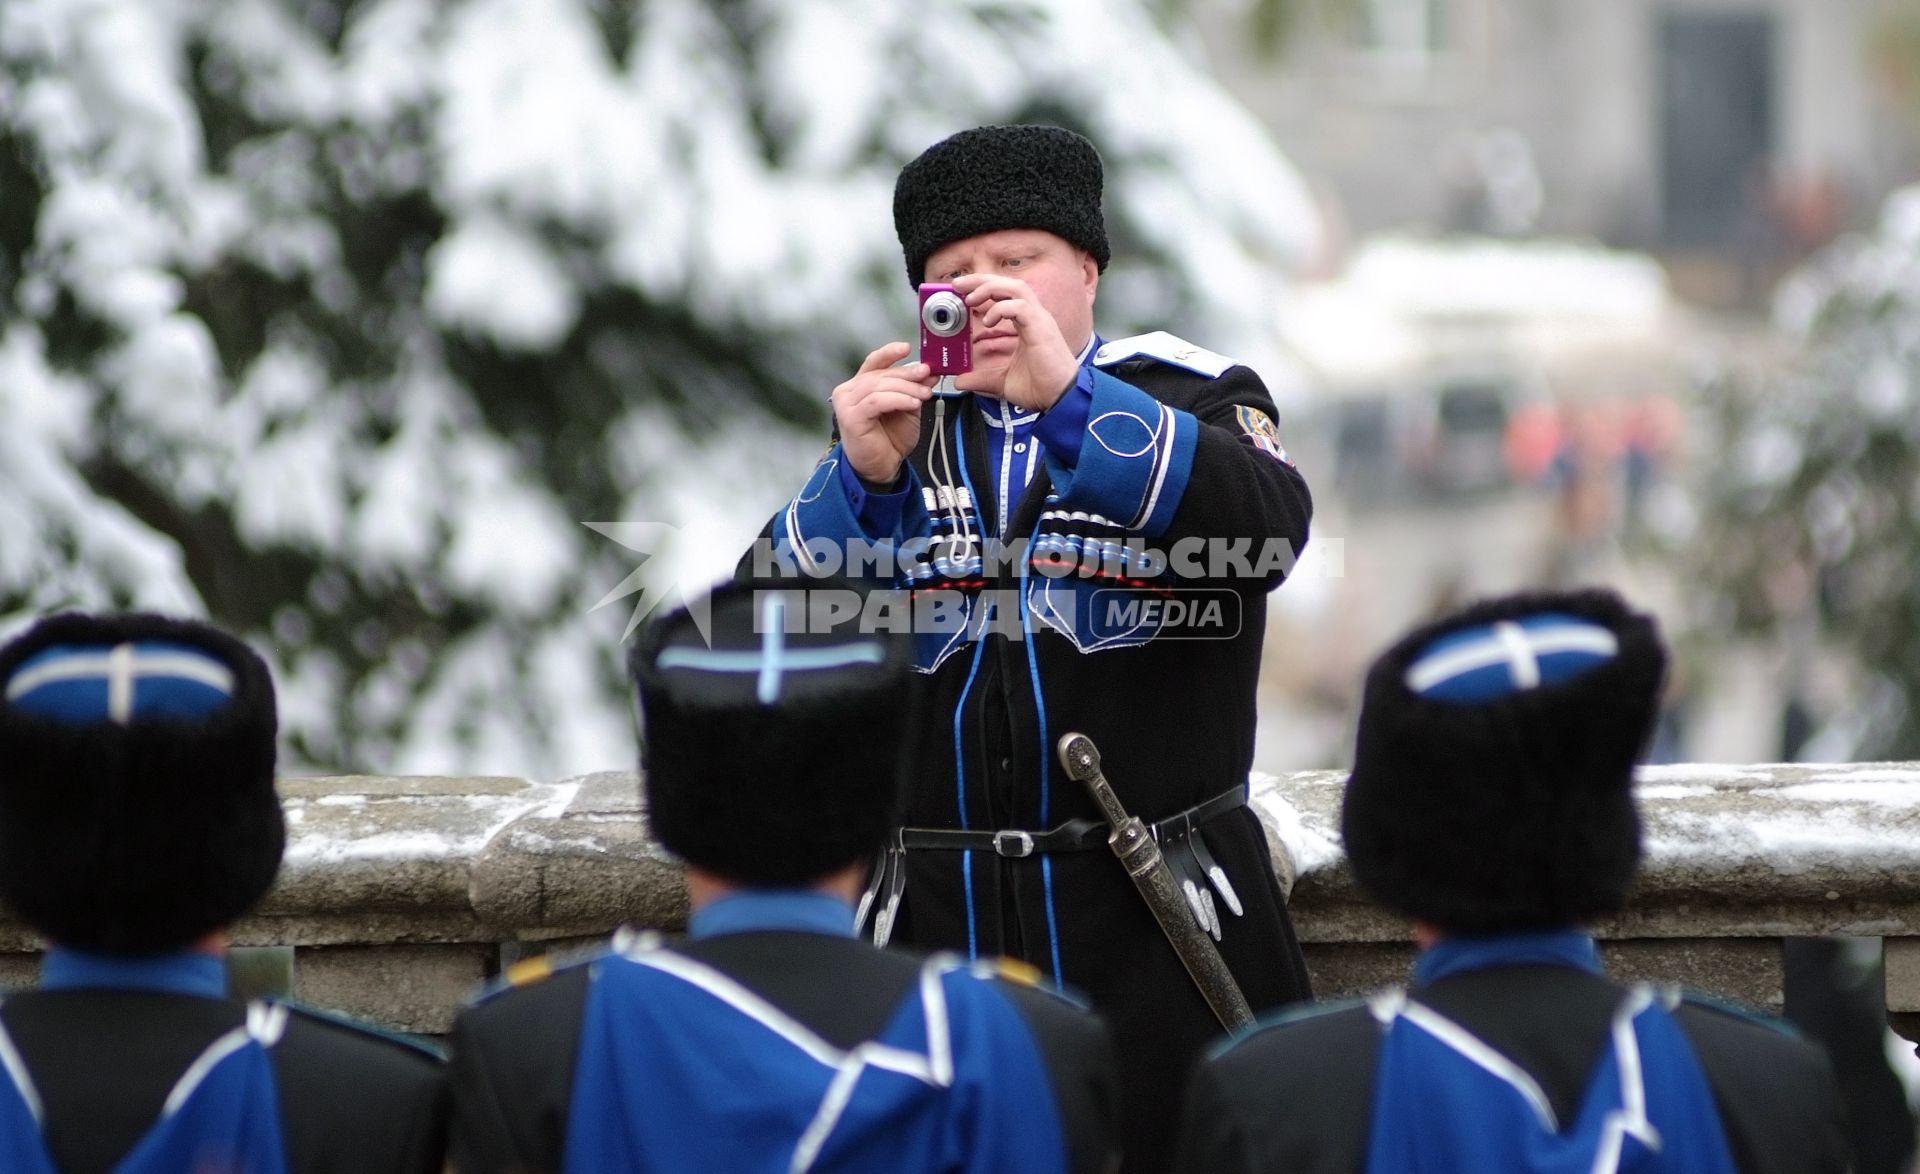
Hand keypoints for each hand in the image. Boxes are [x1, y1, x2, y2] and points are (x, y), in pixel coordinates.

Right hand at [832, 342, 934, 483]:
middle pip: (881, 374)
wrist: (883, 467)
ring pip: (880, 386)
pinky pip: (877, 401)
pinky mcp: (850, 417)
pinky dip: (898, 399)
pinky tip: (913, 403)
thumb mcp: (907, 407)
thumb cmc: (891, 439)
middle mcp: (848, 391)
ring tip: (924, 394)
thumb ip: (913, 389)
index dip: (890, 353)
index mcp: (860, 385)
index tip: (907, 347)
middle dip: (908, 374)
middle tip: (928, 375)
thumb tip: (929, 371)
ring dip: (906, 388)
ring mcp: (846, 403)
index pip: (874, 362)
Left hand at [953, 273, 1079, 412]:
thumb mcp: (1002, 382)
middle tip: (958, 285)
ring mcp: (1039, 320)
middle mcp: (1034, 316)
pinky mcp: (1041, 328)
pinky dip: (1001, 309)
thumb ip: (981, 378)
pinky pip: (1020, 307)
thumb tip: (960, 381)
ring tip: (970, 298)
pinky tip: (988, 321)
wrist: (1062, 398)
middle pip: (1008, 283)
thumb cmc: (1041, 388)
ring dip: (990, 288)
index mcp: (1026, 323)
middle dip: (981, 280)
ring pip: (1015, 287)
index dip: (983, 288)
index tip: (961, 292)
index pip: (1004, 294)